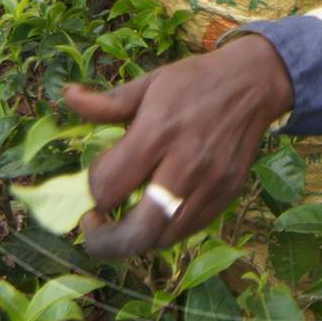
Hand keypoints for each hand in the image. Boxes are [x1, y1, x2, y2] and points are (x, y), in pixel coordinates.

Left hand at [67, 35, 293, 258]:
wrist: (254, 83)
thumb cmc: (195, 81)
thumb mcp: (150, 82)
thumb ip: (107, 102)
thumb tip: (67, 97)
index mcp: (158, 131)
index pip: (109, 186)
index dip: (92, 188)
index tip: (96, 176)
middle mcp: (185, 164)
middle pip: (137, 231)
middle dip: (104, 240)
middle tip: (93, 226)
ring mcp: (210, 184)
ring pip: (162, 238)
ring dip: (135, 235)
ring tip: (125, 217)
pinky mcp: (227, 194)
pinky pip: (188, 231)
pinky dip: (165, 230)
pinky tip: (155, 212)